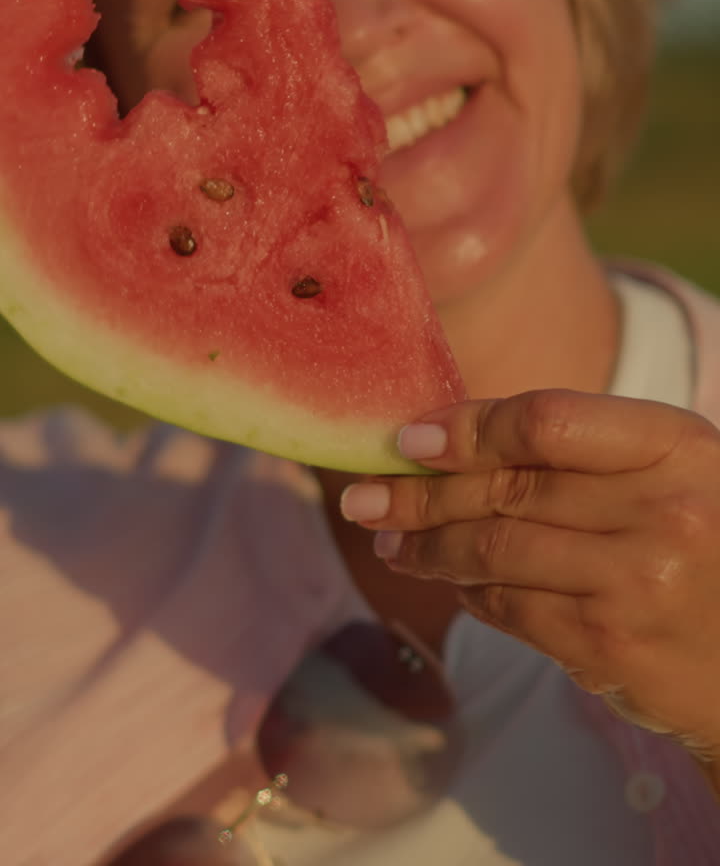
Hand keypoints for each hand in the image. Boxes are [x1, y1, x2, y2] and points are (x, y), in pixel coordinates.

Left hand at [341, 390, 719, 775]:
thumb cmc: (706, 542)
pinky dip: (470, 592)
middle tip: (362, 496)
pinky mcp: (611, 645)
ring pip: (496, 551)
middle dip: (421, 493)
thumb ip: (582, 449)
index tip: (408, 438)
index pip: (545, 422)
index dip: (466, 427)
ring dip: (429, 546)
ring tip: (391, 541)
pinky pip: (511, 608)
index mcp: (676, 444)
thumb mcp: (670, 471)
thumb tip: (450, 439)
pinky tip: (452, 582)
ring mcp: (637, 581)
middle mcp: (661, 508)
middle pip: (508, 488)